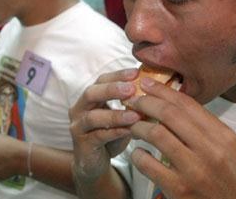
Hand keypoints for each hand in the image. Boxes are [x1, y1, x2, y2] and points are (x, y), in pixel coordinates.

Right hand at [68, 69, 140, 183]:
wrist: (94, 163)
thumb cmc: (110, 136)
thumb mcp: (122, 118)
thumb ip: (133, 105)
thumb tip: (157, 92)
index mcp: (90, 98)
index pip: (101, 80)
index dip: (118, 75)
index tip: (136, 72)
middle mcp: (79, 109)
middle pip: (91, 93)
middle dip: (112, 89)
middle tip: (132, 89)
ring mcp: (78, 127)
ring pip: (93, 116)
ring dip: (115, 114)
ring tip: (135, 115)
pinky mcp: (82, 144)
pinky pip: (98, 136)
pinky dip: (115, 132)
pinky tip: (130, 131)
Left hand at [125, 78, 235, 198]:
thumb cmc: (230, 181)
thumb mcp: (228, 150)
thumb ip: (205, 128)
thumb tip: (173, 103)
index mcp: (224, 136)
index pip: (188, 104)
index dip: (162, 90)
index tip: (146, 84)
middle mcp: (211, 150)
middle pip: (169, 114)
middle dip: (146, 103)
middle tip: (133, 102)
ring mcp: (194, 170)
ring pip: (156, 134)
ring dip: (138, 127)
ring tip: (133, 127)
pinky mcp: (178, 189)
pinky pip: (147, 163)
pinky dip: (138, 155)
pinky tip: (139, 154)